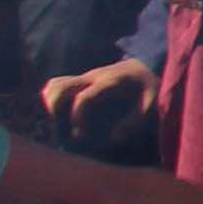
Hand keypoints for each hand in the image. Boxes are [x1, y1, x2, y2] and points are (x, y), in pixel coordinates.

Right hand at [39, 58, 157, 155]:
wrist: (146, 65)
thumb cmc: (149, 87)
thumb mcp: (152, 102)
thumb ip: (136, 120)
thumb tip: (114, 138)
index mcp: (110, 83)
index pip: (84, 98)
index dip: (78, 118)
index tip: (80, 136)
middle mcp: (92, 77)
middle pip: (60, 87)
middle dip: (55, 111)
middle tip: (62, 132)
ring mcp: (83, 78)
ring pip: (54, 85)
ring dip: (49, 106)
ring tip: (57, 127)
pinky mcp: (78, 81)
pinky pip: (56, 85)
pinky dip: (50, 101)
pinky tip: (57, 119)